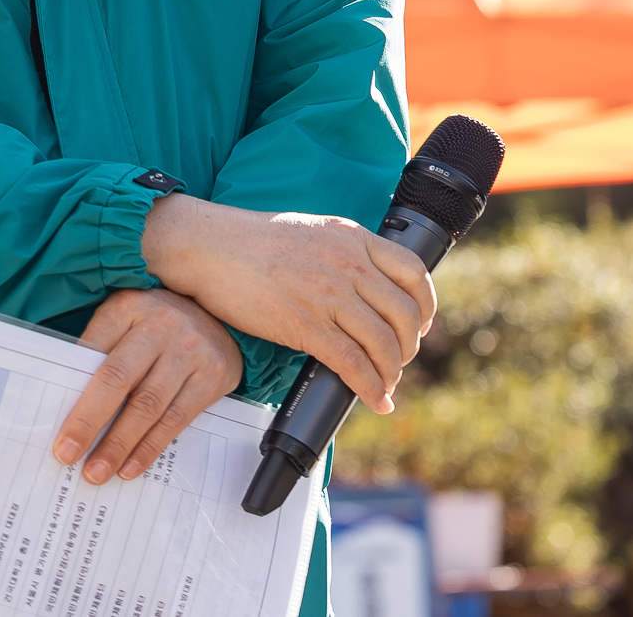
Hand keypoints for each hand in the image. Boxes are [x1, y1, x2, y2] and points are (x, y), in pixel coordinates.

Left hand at [52, 288, 243, 484]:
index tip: (55, 425)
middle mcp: (161, 325)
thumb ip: (100, 349)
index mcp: (129, 307)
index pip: (92, 351)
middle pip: (118, 380)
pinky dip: (150, 447)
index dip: (72, 389)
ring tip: (96, 471)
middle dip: (89, 422)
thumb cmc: (158, 323)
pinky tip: (131, 467)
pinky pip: (177, 419)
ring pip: (148, 406)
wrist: (219, 314)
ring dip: (119, 445)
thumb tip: (67, 403)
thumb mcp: (125, 318)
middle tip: (67, 455)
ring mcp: (190, 350)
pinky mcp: (214, 375)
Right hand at [139, 194, 433, 412]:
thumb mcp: (310, 231)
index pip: (413, 272)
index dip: (426, 305)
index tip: (422, 324)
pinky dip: (371, 389)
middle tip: (398, 361)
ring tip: (385, 384)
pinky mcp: (306, 324)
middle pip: (405, 313)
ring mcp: (329, 294)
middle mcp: (348, 264)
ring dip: (391, 372)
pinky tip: (374, 400)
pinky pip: (354, 364)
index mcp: (352, 237)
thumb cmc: (248, 241)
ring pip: (384, 343)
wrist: (206, 246)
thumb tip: (360, 285)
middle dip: (408, 346)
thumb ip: (341, 253)